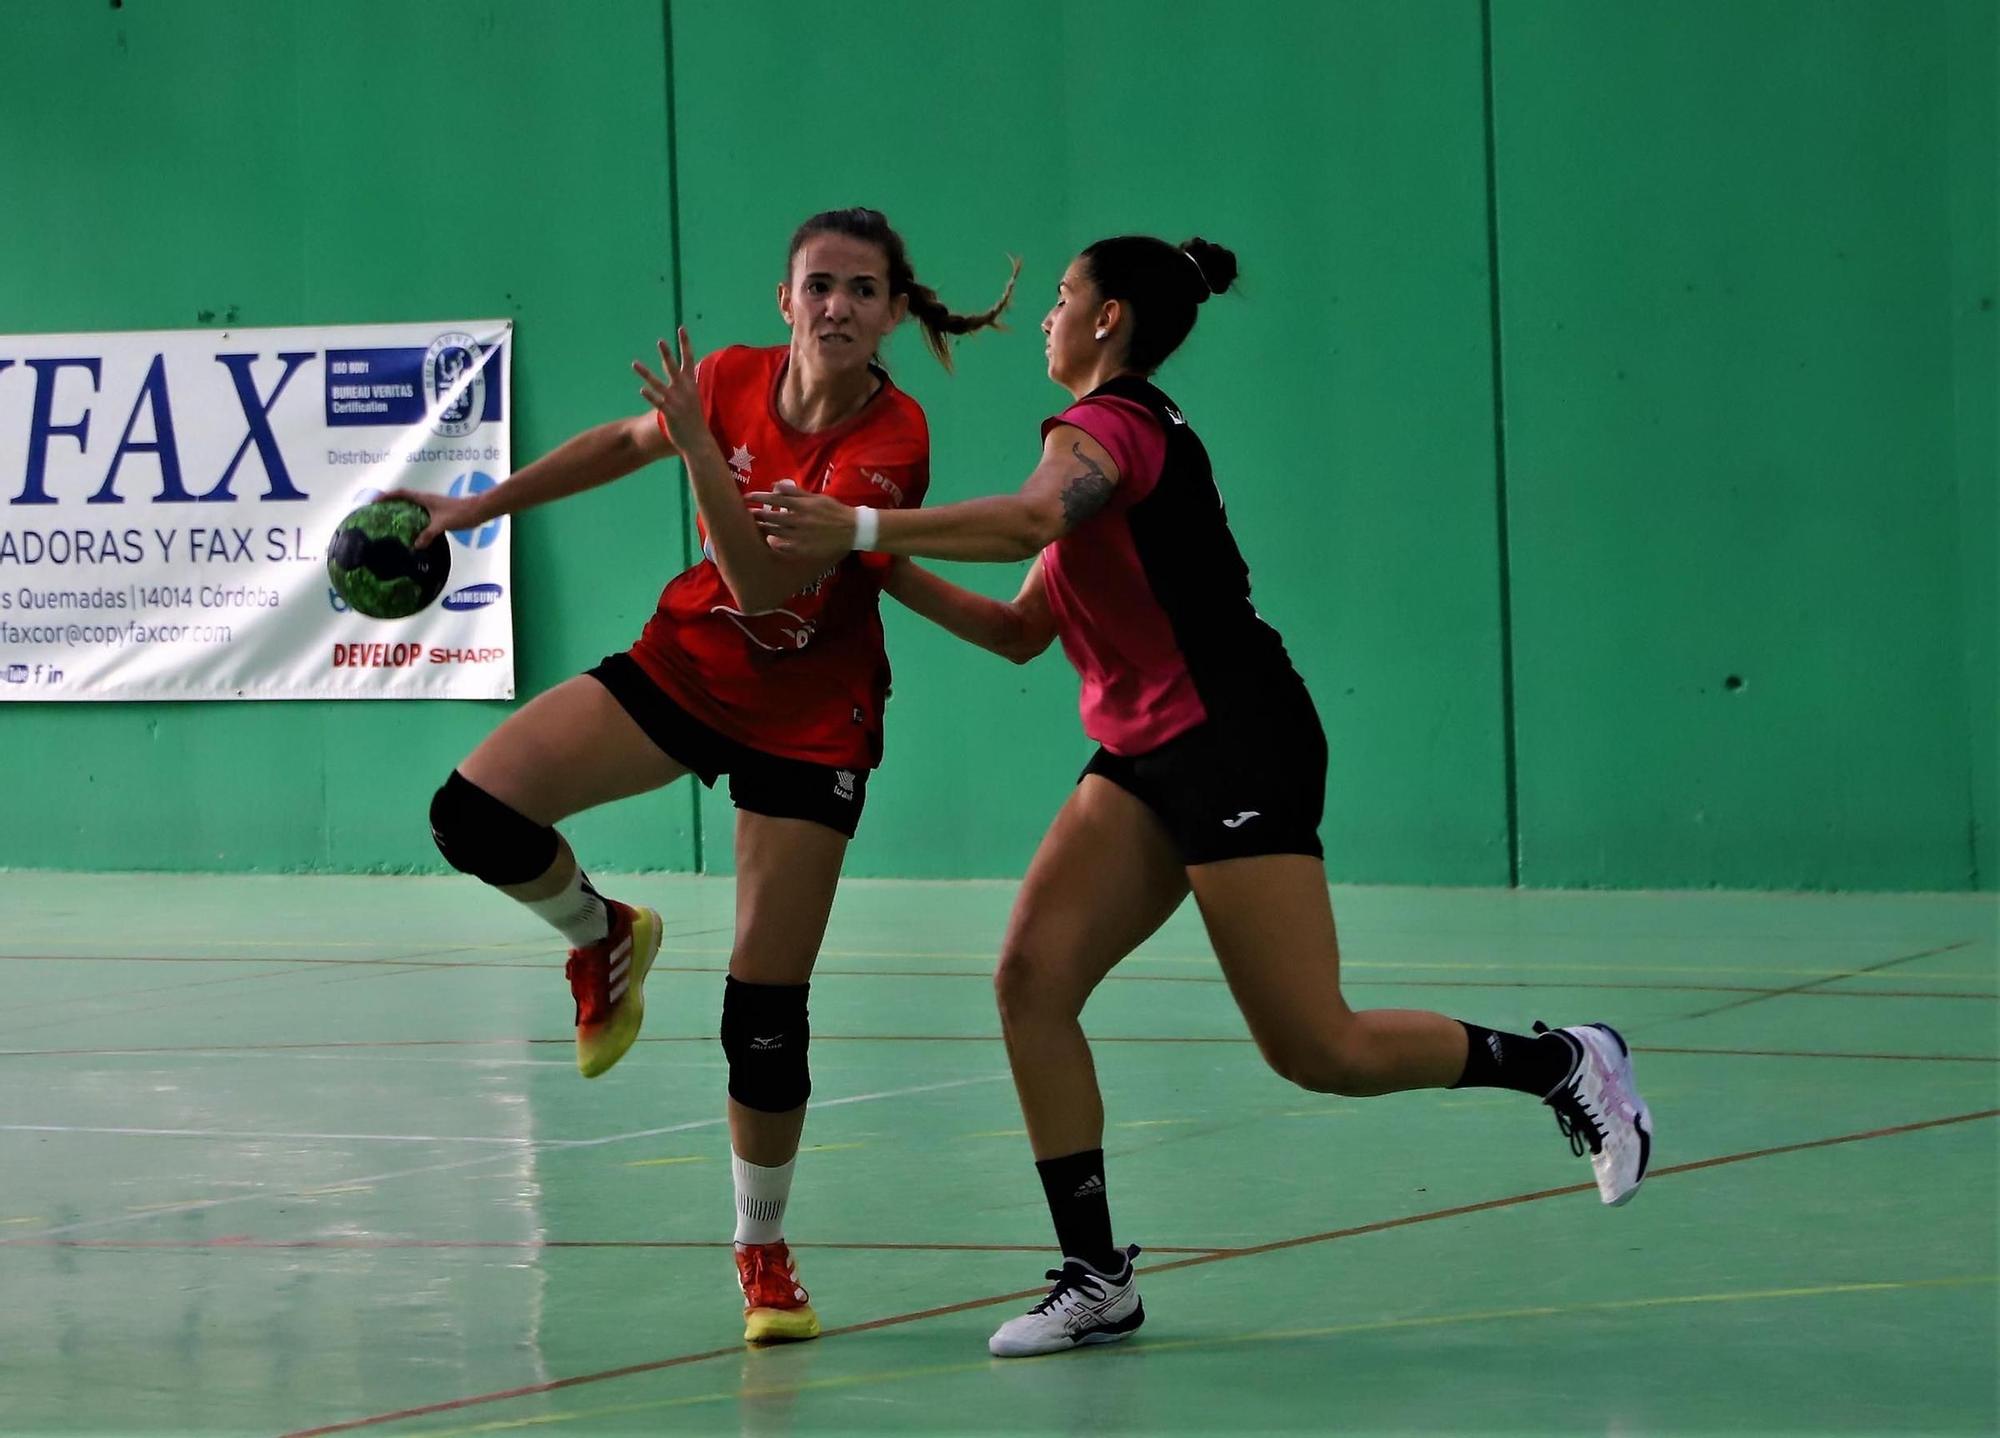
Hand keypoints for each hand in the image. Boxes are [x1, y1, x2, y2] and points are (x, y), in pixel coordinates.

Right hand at [375, 488, 482, 545]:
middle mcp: (427, 500)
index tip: (373, 502)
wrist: (479, 511)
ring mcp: (433, 506)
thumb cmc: (461, 513)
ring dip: (402, 513)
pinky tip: (413, 533)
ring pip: (413, 508)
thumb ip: (428, 534)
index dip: (386, 496)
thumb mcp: (442, 524)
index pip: (401, 493)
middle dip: (391, 504)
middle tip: (378, 514)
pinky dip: (414, 521)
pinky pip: (422, 516)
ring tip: (391, 524)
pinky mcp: (439, 513)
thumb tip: (415, 546)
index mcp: (424, 498)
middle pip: (404, 499)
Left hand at [632, 327, 711, 456]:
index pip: (689, 359)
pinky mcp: (670, 413)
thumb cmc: (693, 418)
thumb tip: (670, 364)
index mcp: (691, 384)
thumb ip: (680, 379)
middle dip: (667, 354)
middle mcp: (684, 390)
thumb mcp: (691, 396)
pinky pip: (658, 402)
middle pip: (674, 368)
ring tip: (634, 363)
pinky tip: (642, 390)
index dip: (685, 343)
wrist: (698, 441)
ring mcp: (677, 401)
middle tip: (660, 341)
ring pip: (658, 384)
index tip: (681, 328)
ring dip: (645, 373)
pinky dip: (650, 396)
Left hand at [750, 488, 861, 562]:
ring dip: (763, 529)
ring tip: (756, 526)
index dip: (758, 498)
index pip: (775, 499)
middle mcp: (799, 520)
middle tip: (747, 514)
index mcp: (802, 505)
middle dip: (757, 515)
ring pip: (775, 532)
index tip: (746, 497)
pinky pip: (784, 547)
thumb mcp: (816, 497)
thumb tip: (776, 485)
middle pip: (772, 517)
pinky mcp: (804, 549)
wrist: (852, 529)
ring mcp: (800, 536)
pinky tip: (771, 542)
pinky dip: (776, 544)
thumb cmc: (833, 511)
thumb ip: (795, 492)